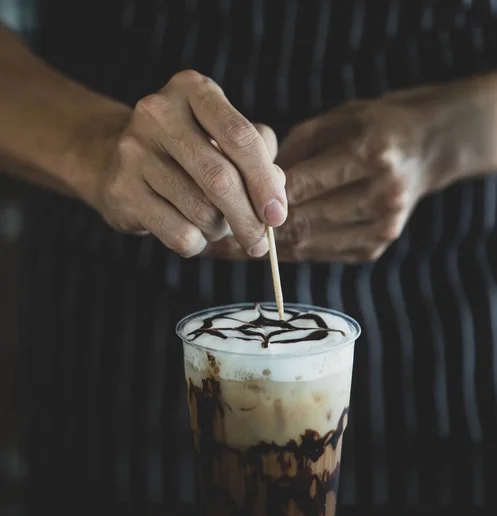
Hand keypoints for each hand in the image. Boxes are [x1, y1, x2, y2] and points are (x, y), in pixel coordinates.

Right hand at [84, 70, 286, 257]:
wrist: (112, 159)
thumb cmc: (185, 150)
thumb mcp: (223, 137)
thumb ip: (258, 157)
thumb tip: (276, 196)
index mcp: (193, 90)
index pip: (241, 137)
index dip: (265, 182)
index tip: (277, 215)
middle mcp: (159, 113)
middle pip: (221, 179)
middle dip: (248, 219)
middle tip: (259, 244)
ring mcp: (134, 152)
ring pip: (201, 212)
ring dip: (219, 230)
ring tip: (214, 224)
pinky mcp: (121, 190)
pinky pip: (178, 233)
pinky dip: (196, 243)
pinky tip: (191, 233)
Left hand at [206, 85, 461, 262]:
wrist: (423, 148)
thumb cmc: (368, 127)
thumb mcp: (331, 122)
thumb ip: (291, 155)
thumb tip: (245, 187)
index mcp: (370, 153)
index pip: (299, 187)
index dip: (255, 203)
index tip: (218, 211)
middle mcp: (382, 195)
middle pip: (302, 223)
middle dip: (254, 231)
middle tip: (213, 238)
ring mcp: (383, 227)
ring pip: (308, 246)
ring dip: (266, 246)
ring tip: (229, 246)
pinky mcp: (376, 247)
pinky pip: (321, 254)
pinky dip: (291, 250)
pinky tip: (266, 246)